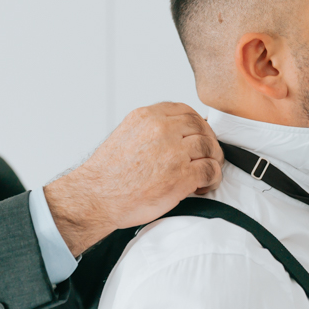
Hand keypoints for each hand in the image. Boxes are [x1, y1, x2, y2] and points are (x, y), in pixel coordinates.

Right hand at [43, 103, 223, 255]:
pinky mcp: (182, 175)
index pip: (184, 110)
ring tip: (205, 173)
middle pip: (201, 127)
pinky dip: (212, 178)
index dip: (197, 124)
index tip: (198, 136)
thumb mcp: (126, 135)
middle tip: (207, 156)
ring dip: (213, 160)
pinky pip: (211, 170)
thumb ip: (151, 130)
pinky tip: (203, 186)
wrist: (96, 198)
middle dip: (208, 142)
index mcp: (147, 117)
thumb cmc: (108, 174)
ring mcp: (174, 152)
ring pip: (209, 147)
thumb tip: (177, 134)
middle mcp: (162, 129)